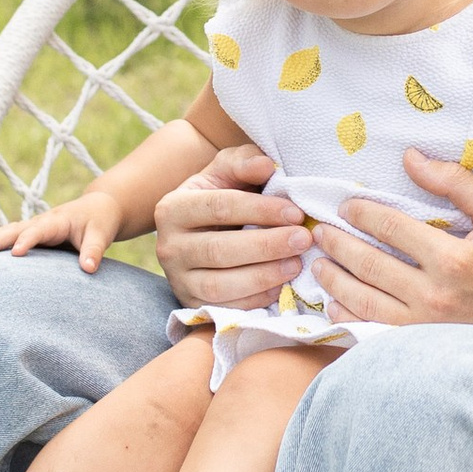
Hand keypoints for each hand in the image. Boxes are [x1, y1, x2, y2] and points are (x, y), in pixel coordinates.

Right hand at [0, 183, 126, 273]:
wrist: (99, 208)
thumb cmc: (100, 221)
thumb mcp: (101, 234)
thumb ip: (94, 251)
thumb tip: (89, 269)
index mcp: (57, 220)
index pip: (39, 230)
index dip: (27, 240)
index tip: (16, 253)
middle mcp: (42, 221)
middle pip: (16, 229)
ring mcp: (35, 226)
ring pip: (10, 230)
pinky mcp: (33, 233)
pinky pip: (12, 235)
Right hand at [153, 144, 311, 309]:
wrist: (199, 231)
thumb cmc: (219, 196)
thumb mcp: (226, 172)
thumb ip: (243, 162)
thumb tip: (265, 165)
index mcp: (174, 208)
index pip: (219, 207)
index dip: (260, 210)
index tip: (296, 213)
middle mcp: (169, 246)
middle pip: (219, 250)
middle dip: (267, 246)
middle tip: (303, 239)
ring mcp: (178, 279)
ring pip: (219, 285)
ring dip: (263, 276)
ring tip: (296, 264)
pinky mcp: (191, 304)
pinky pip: (225, 308)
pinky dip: (256, 299)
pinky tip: (282, 286)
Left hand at [311, 151, 472, 331]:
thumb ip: (455, 181)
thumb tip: (410, 158)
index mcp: (452, 258)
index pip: (390, 228)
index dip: (361, 213)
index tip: (346, 206)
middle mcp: (434, 295)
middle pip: (367, 265)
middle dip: (337, 245)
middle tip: (319, 233)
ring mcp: (425, 325)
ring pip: (363, 302)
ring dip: (333, 281)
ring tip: (318, 265)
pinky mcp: (423, 344)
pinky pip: (374, 332)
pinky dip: (348, 317)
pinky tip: (334, 303)